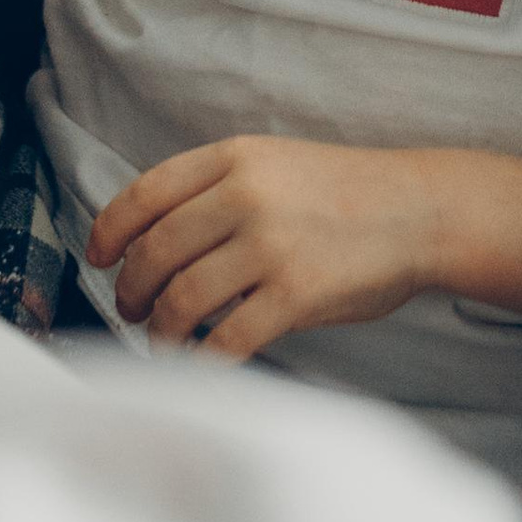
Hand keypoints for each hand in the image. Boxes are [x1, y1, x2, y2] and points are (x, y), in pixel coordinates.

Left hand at [89, 136, 444, 360]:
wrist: (422, 211)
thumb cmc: (348, 194)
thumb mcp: (277, 162)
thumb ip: (219, 188)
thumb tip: (153, 237)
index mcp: (235, 159)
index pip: (144, 194)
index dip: (108, 232)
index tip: (98, 257)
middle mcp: (245, 197)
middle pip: (154, 252)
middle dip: (132, 290)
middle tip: (132, 308)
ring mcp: (271, 246)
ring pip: (181, 299)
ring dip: (161, 330)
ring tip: (163, 340)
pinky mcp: (296, 295)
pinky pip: (229, 339)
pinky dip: (204, 359)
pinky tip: (202, 363)